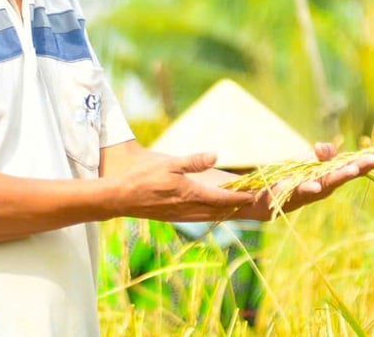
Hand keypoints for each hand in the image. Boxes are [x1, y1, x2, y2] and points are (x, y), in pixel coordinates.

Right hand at [109, 151, 255, 221]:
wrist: (119, 198)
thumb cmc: (142, 177)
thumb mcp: (169, 163)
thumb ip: (193, 161)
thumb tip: (215, 155)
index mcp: (190, 194)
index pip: (222, 198)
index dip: (239, 196)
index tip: (254, 195)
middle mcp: (188, 208)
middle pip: (219, 210)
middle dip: (236, 207)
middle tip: (252, 203)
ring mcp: (179, 215)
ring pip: (209, 216)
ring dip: (224, 212)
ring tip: (235, 208)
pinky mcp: (171, 217)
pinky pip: (197, 218)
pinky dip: (209, 215)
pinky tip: (209, 212)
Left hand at [254, 142, 373, 217]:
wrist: (268, 199)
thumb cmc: (294, 179)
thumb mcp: (311, 162)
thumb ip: (324, 154)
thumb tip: (323, 148)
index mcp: (332, 176)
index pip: (354, 167)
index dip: (370, 161)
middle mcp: (325, 186)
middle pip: (346, 174)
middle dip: (362, 166)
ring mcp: (310, 191)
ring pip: (328, 183)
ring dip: (340, 176)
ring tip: (353, 169)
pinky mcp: (292, 194)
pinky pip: (302, 191)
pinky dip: (309, 188)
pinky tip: (315, 186)